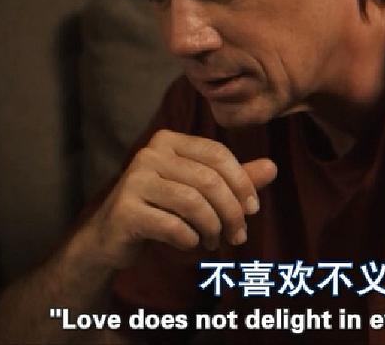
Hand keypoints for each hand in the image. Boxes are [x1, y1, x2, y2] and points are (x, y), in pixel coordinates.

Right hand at [81, 129, 277, 268]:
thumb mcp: (200, 191)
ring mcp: (133, 181)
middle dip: (231, 212)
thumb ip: (235, 179)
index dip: (242, 182)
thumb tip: (273, 168)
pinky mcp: (125, 210)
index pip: (217, 154)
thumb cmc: (162, 208)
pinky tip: (191, 244)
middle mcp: (149, 154)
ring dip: (213, 228)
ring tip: (216, 242)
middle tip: (239, 235)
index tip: (253, 210)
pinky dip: (190, 239)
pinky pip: (172, 225)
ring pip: (192, 203)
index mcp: (168, 140)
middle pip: (208, 180)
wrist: (110, 236)